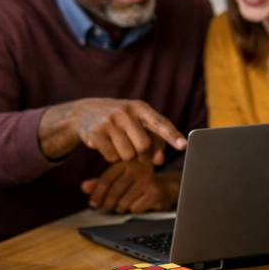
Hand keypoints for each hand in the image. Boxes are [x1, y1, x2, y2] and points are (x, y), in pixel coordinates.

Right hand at [70, 98, 184, 164]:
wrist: (84, 113)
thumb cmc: (119, 120)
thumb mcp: (137, 123)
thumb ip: (154, 140)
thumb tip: (160, 161)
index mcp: (140, 108)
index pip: (160, 123)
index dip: (173, 135)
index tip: (184, 146)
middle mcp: (125, 112)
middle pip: (144, 146)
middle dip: (141, 154)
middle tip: (135, 150)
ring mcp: (109, 122)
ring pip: (128, 155)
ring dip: (125, 157)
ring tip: (118, 145)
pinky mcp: (96, 133)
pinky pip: (112, 157)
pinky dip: (112, 158)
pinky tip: (107, 146)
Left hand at [81, 160, 178, 212]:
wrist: (167, 186)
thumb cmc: (138, 182)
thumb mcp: (119, 179)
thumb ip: (101, 182)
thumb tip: (84, 187)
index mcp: (124, 162)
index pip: (106, 179)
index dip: (97, 194)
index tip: (92, 204)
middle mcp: (136, 168)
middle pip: (114, 192)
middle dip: (106, 204)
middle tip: (103, 210)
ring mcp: (147, 179)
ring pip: (124, 202)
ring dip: (120, 208)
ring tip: (120, 207)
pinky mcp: (155, 191)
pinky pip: (136, 208)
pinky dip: (133, 211)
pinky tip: (136, 206)